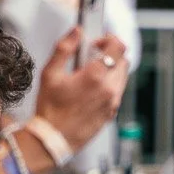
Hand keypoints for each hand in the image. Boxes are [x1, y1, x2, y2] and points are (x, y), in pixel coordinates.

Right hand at [33, 28, 129, 153]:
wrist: (53, 140)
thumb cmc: (50, 110)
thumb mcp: (50, 74)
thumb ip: (64, 48)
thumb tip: (76, 32)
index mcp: (95, 76)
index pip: (118, 46)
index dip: (108, 38)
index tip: (97, 42)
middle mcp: (109, 89)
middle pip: (123, 60)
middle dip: (110, 54)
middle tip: (91, 57)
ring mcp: (112, 102)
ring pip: (122, 76)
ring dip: (111, 69)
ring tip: (90, 75)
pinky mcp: (111, 113)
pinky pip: (118, 92)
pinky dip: (109, 85)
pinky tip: (91, 90)